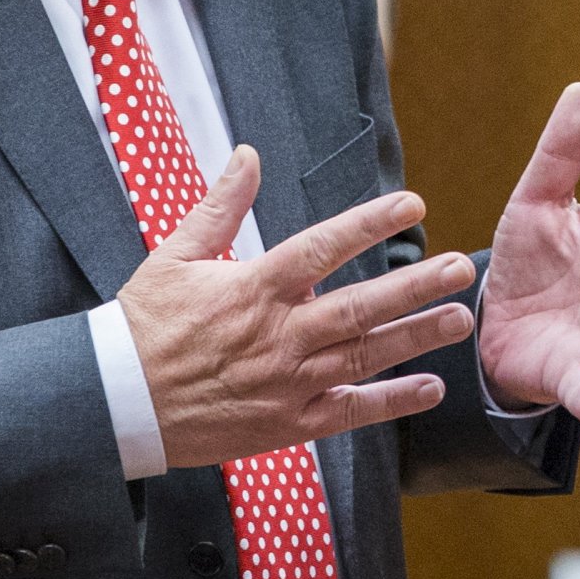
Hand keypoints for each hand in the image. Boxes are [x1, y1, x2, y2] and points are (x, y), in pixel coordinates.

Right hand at [118, 146, 477, 468]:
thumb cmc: (145, 326)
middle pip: (359, 306)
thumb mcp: (175, 256)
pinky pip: (349, 412)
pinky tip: (430, 387)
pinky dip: (392, 402)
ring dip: (417, 337)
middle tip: (462, 267)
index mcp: (253, 289)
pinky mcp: (288, 424)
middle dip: (416, 286)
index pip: (322, 248)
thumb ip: (220, 205)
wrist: (117, 403)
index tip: (411, 204)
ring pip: (364, 357)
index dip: (369, 224)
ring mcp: (287, 383)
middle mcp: (278, 336)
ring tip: (460, 318)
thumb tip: (247, 155)